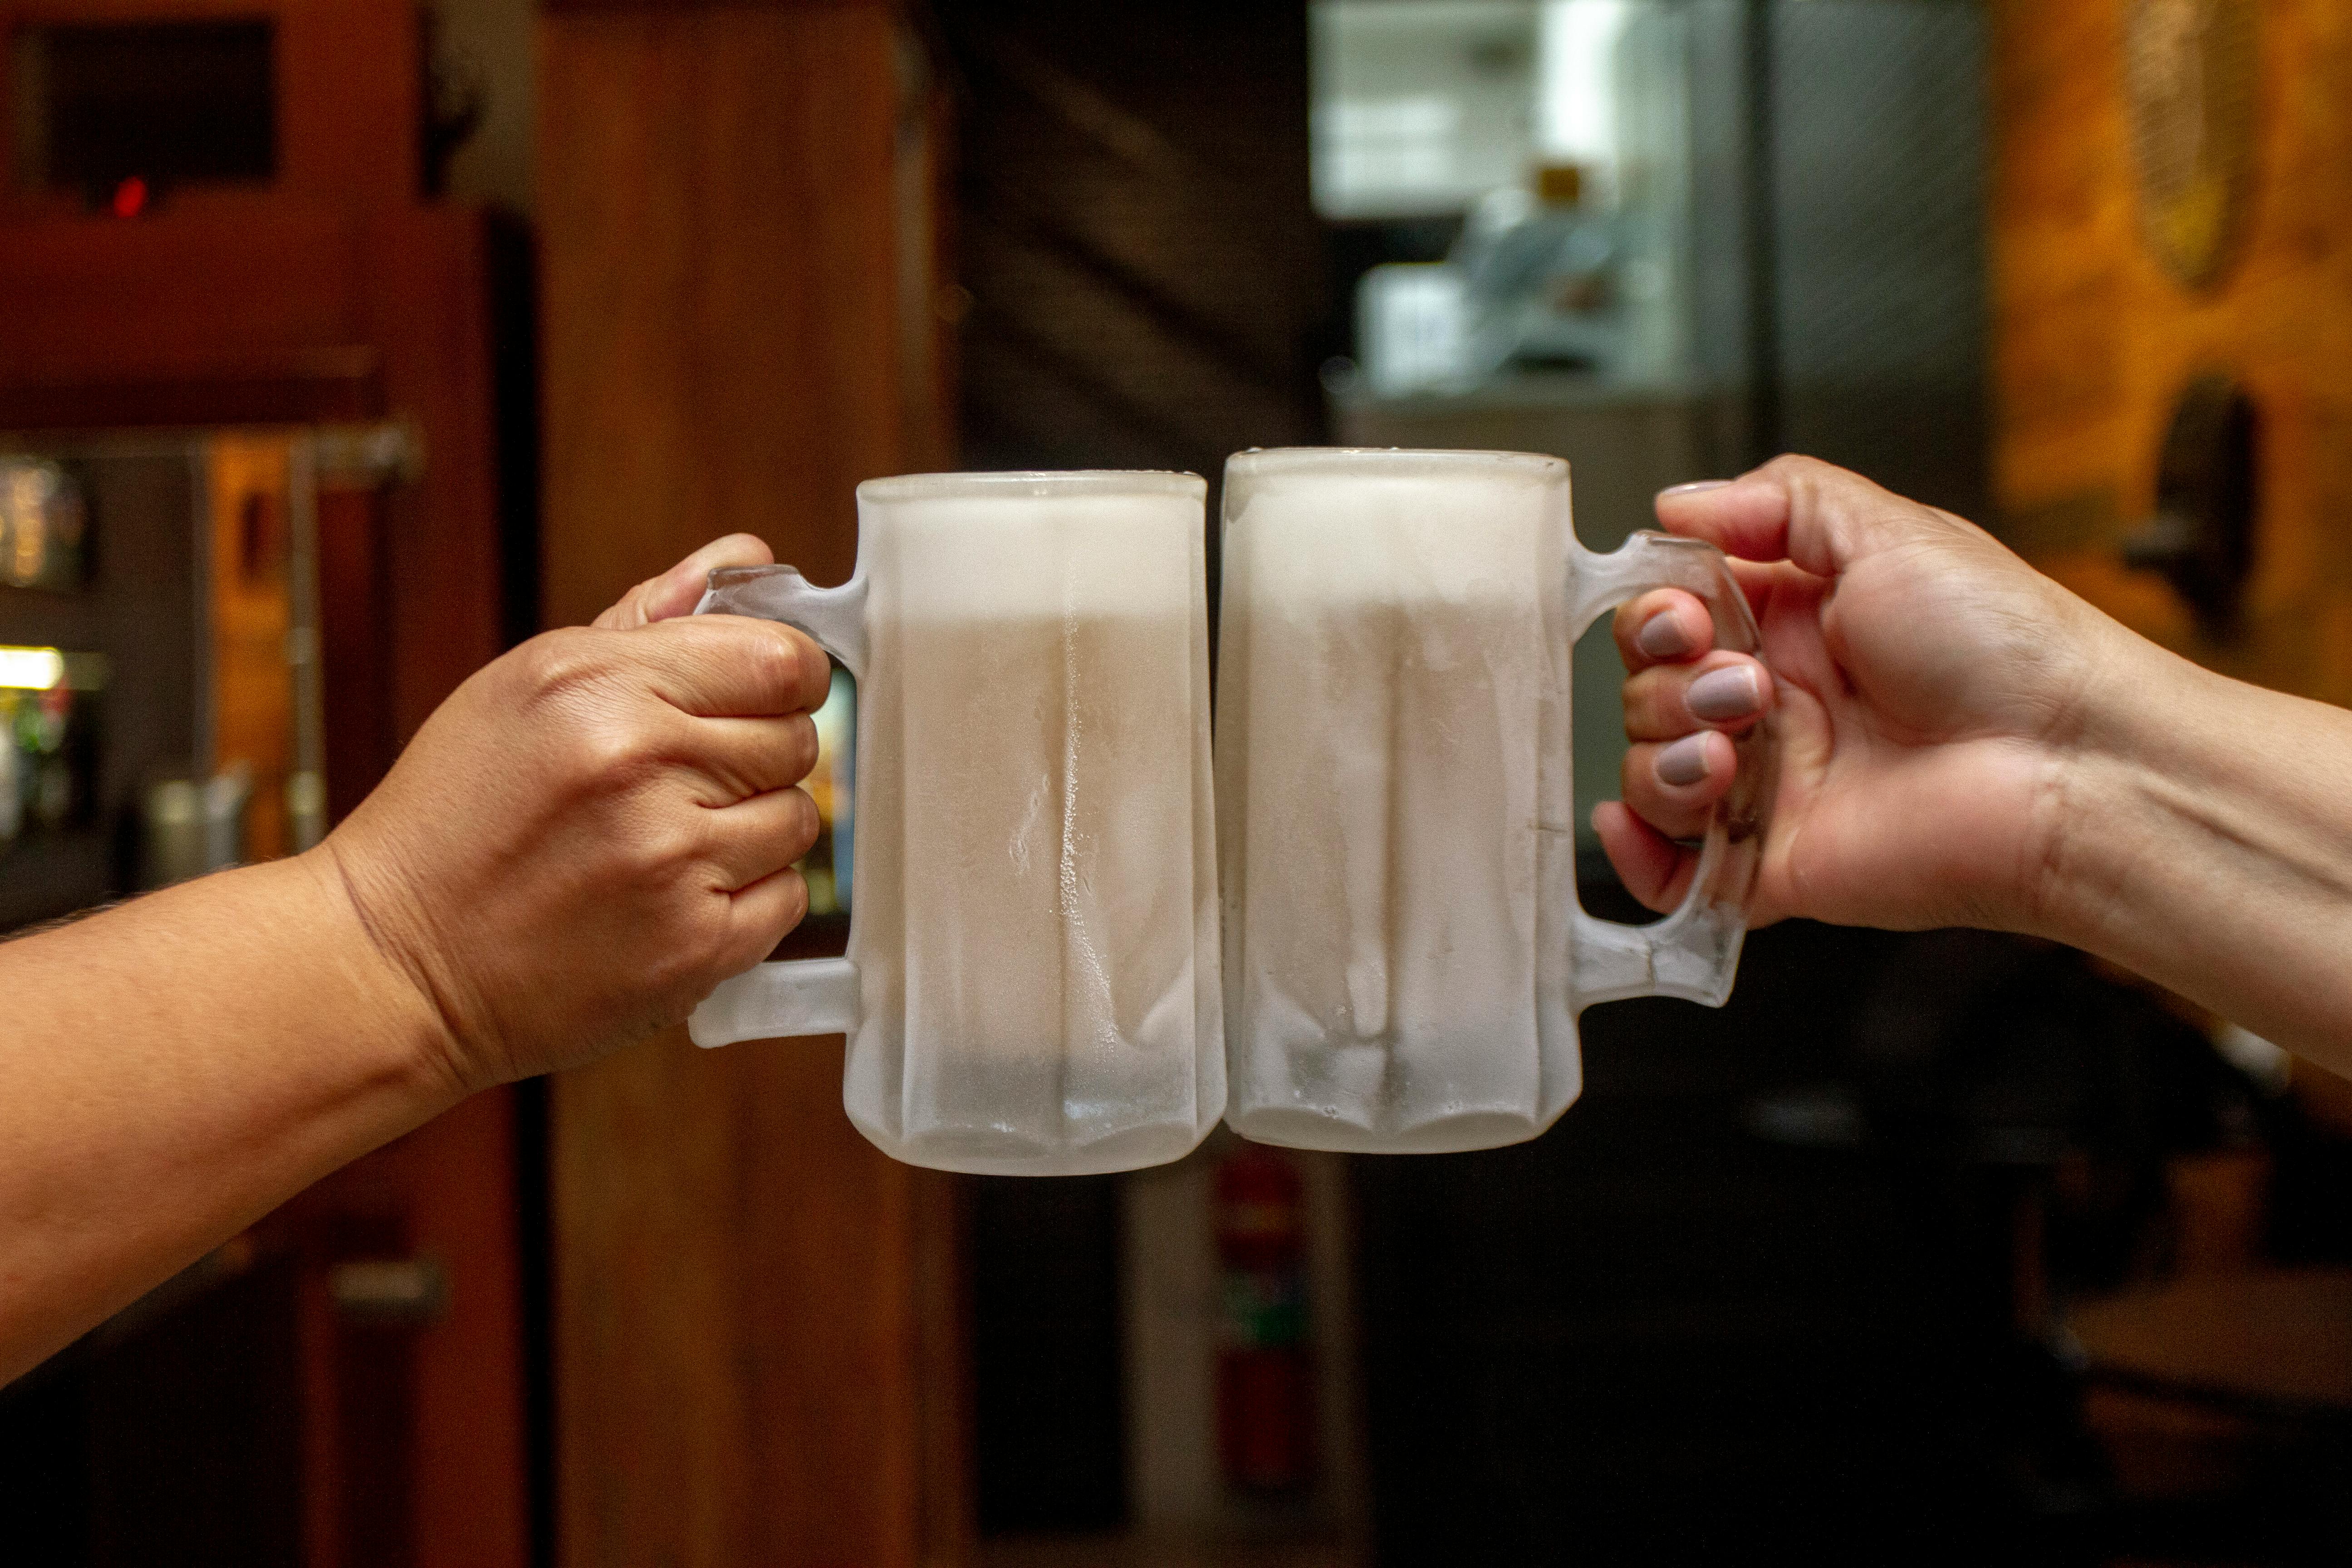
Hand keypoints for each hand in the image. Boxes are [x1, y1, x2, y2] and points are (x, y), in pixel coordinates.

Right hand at [321, 534, 830, 1088]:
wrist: (397, 963)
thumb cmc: (456, 819)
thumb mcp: (526, 685)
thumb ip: (649, 620)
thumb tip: (746, 559)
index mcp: (599, 686)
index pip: (779, 659)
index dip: (785, 675)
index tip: (764, 694)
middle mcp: (641, 765)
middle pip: (796, 738)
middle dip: (757, 754)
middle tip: (686, 780)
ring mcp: (673, 859)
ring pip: (798, 818)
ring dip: (753, 827)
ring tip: (670, 840)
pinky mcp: (695, 944)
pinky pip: (790, 897)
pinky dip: (751, 897)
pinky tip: (677, 894)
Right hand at [1595, 456, 2150, 934]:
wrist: (2068, 764)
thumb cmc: (2007, 647)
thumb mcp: (1892, 531)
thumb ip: (1778, 501)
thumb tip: (1678, 504)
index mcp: (1795, 624)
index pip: (1672, 614)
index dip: (1658, 613)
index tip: (1689, 615)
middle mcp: (1775, 704)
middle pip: (1649, 690)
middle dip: (1671, 681)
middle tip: (1746, 684)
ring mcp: (1771, 787)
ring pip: (1649, 771)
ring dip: (1663, 752)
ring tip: (1735, 748)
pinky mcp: (1773, 865)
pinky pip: (1674, 873)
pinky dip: (1638, 854)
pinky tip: (1640, 823)